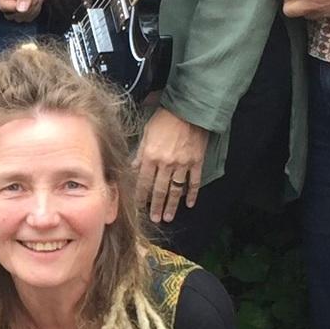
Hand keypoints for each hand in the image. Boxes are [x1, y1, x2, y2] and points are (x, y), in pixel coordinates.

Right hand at [0, 0, 72, 21]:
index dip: (16, 8)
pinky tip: (39, 0)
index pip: (3, 5)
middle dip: (25, 11)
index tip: (31, 0)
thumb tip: (20, 9)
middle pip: (9, 14)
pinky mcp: (25, 3)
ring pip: (18, 17)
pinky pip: (26, 16)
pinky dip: (35, 11)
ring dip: (32, 11)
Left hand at [135, 107, 206, 221]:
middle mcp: (166, 163)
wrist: (189, 109)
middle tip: (154, 219)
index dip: (140, 196)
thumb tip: (132, 167)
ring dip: (171, 205)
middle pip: (159, 190)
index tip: (138, 207)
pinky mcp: (196, 162)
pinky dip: (192, 194)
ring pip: (176, 190)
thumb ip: (140, 152)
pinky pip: (194, 182)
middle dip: (155, 206)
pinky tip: (190, 204)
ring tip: (167, 217)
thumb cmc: (165, 118)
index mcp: (151, 155)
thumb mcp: (147, 132)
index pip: (143, 181)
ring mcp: (182, 164)